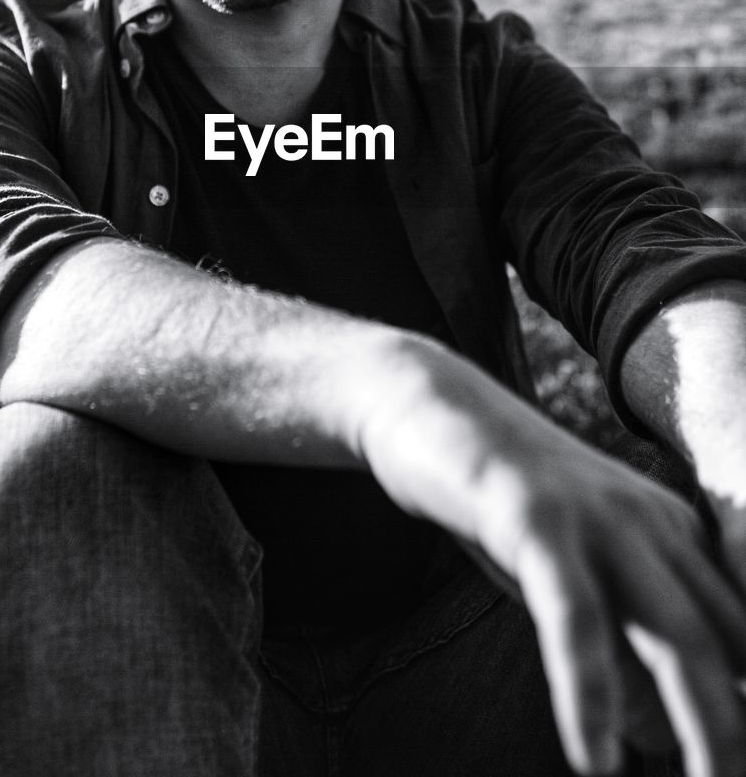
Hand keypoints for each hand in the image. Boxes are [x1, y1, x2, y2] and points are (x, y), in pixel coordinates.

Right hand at [359, 343, 745, 776]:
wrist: (428, 403)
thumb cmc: (501, 505)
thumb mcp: (573, 579)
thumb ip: (623, 648)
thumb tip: (662, 738)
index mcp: (674, 533)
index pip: (742, 632)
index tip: (745, 759)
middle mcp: (653, 523)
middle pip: (731, 642)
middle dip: (742, 727)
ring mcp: (597, 517)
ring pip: (678, 637)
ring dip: (706, 730)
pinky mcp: (534, 517)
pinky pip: (576, 618)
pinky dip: (591, 694)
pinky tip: (593, 760)